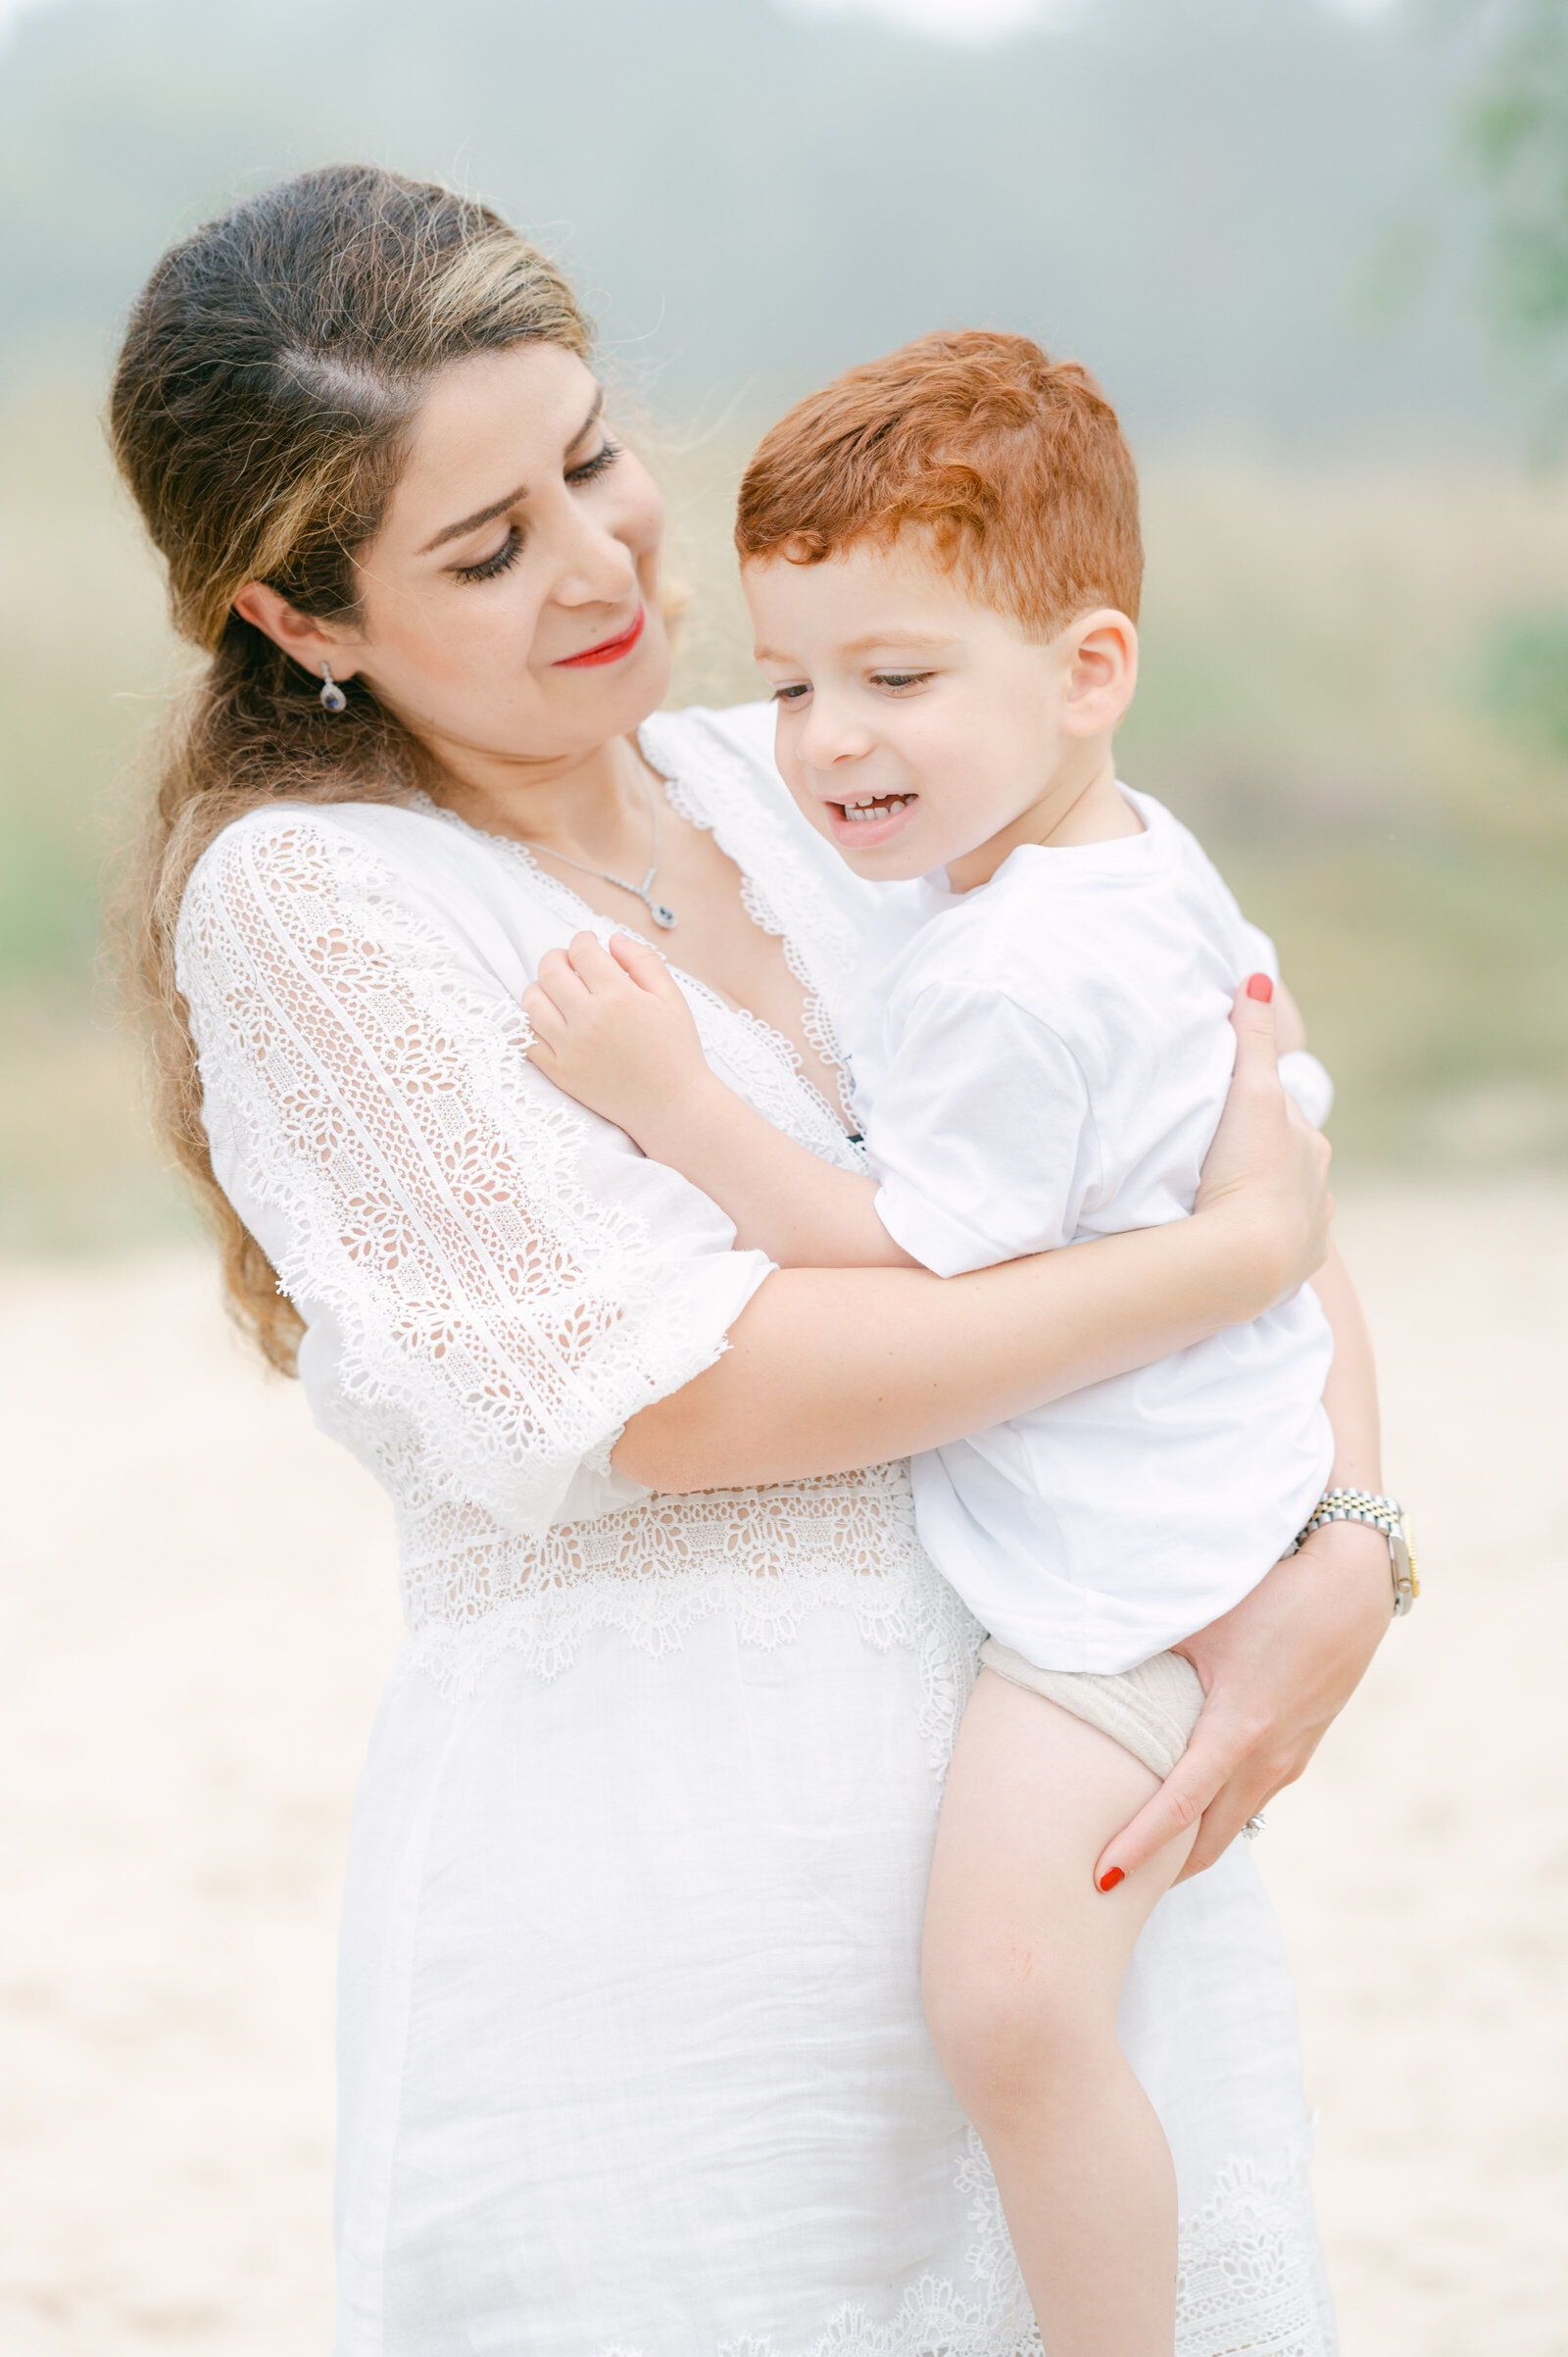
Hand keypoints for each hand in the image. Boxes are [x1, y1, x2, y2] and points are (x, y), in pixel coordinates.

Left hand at [522, 930, 710, 1141]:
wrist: (672, 1107)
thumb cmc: (676, 1051)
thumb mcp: (672, 998)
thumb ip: (643, 961)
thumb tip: (612, 939)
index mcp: (618, 996)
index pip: (582, 951)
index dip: (583, 940)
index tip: (589, 944)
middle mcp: (588, 1020)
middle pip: (550, 970)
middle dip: (558, 958)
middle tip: (570, 963)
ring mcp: (569, 1048)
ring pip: (531, 1002)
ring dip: (541, 988)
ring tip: (558, 992)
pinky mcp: (559, 1073)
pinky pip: (528, 1040)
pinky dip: (534, 1025)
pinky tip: (553, 1022)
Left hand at [1092, 1515, 1391, 1886]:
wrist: (1354, 1588)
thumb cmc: (1273, 1593)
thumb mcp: (1201, 1617)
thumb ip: (1144, 1645)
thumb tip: (1080, 1656)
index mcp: (1237, 1730)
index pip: (1177, 1806)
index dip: (1138, 1847)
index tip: (1102, 1878)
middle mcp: (1267, 1758)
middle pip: (1209, 1840)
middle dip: (1163, 1871)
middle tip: (1114, 1893)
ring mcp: (1289, 1759)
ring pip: (1234, 1823)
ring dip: (1193, 1847)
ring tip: (1144, 1861)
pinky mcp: (1300, 1749)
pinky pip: (1252, 1798)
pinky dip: (1219, 1816)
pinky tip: (1191, 1810)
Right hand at [1194, 977, 1332, 1307]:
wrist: (1249, 1258)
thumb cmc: (1244, 1169)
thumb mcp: (1248, 1093)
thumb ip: (1251, 1038)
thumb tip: (1259, 977)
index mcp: (1308, 1141)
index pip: (1279, 1112)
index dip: (1251, 1107)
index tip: (1223, 1111)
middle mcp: (1319, 1183)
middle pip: (1287, 1157)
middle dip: (1261, 1154)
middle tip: (1218, 1157)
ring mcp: (1311, 1229)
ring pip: (1288, 1203)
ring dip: (1261, 1200)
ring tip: (1224, 1204)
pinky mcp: (1296, 1270)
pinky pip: (1282, 1248)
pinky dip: (1264, 1241)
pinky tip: (1239, 1243)